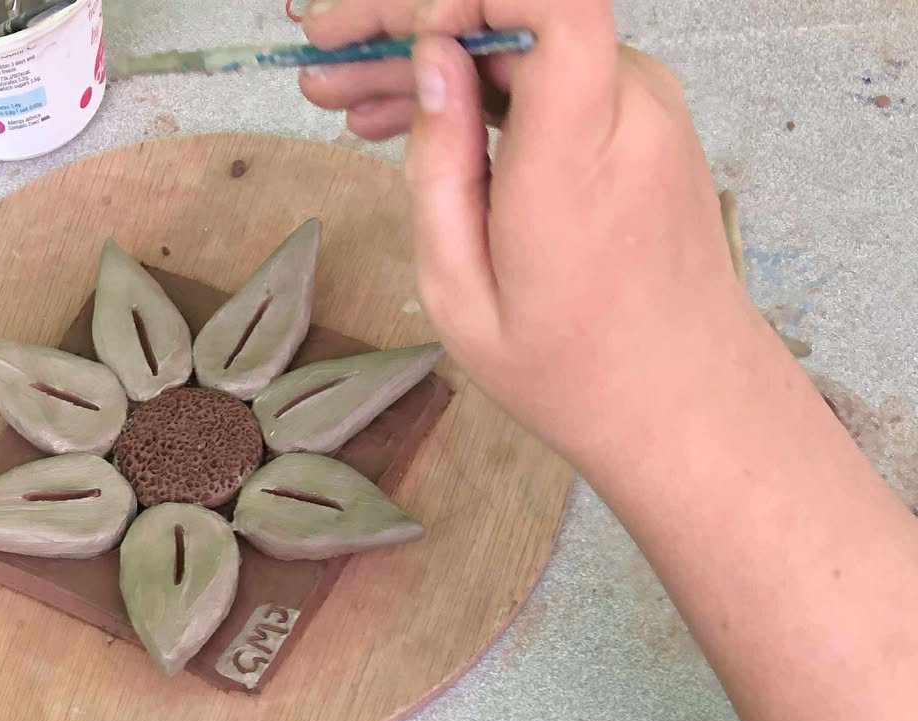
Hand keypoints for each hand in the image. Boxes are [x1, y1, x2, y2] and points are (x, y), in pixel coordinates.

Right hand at [299, 0, 760, 471]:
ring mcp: (641, 103)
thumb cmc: (572, 371)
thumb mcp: (465, 299)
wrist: (684, 399)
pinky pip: (548, 75)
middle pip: (514, 8)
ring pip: (522, 43)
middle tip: (319, 50)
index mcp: (578, 156)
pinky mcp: (638, 117)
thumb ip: (438, 172)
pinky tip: (405, 116)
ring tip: (340, 97)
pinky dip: (479, 86)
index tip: (402, 31)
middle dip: (408, 20)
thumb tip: (429, 60)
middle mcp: (626, 104)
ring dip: (431, 58)